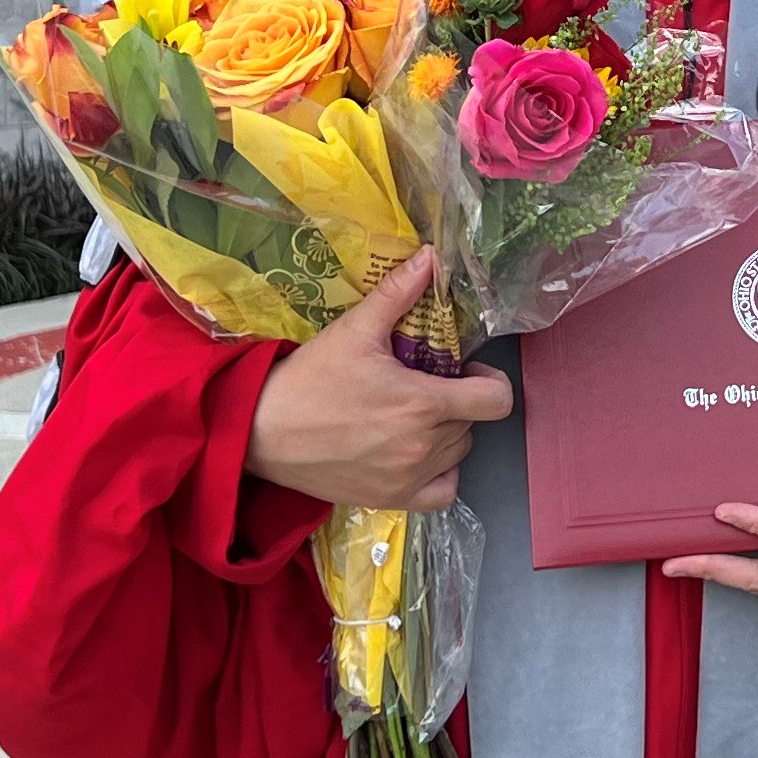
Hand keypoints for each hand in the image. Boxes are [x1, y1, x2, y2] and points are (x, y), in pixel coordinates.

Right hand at [241, 249, 513, 515]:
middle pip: (472, 422)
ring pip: (458, 453)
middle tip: (424, 385)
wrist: (262, 432)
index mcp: (422, 404)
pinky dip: (441, 473)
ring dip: (447, 433)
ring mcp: (409, 478)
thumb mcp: (353, 330)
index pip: (496, 400)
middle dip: (456, 400)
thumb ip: (397, 294)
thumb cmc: (309, 380)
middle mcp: (423, 446)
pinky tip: (419, 455)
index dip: (489, 381)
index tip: (466, 371)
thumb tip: (430, 257)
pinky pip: (444, 492)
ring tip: (413, 415)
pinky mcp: (391, 500)